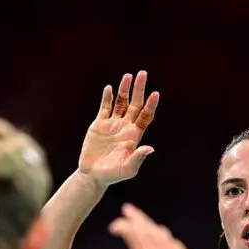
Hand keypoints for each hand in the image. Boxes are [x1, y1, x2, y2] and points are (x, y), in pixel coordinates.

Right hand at [78, 71, 158, 186]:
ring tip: (128, 76)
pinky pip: (105, 107)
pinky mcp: (99, 124)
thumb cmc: (113, 174)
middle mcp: (125, 127)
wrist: (93, 175)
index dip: (150, 105)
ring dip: (124, 89)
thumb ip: (138, 158)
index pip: (145, 116)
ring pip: (120, 102)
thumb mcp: (127, 168)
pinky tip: (110, 88)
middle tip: (143, 73)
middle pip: (135, 104)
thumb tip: (150, 148)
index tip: (155, 94)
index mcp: (134, 135)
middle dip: (139, 89)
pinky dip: (107, 98)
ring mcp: (112, 124)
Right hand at [93, 204, 200, 248]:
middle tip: (127, 208)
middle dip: (134, 215)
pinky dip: (160, 232)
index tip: (112, 229)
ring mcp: (171, 247)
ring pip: (157, 228)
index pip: (130, 230)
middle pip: (144, 224)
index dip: (119, 225)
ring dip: (147, 222)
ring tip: (140, 220)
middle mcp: (158, 245)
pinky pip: (168, 237)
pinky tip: (159, 235)